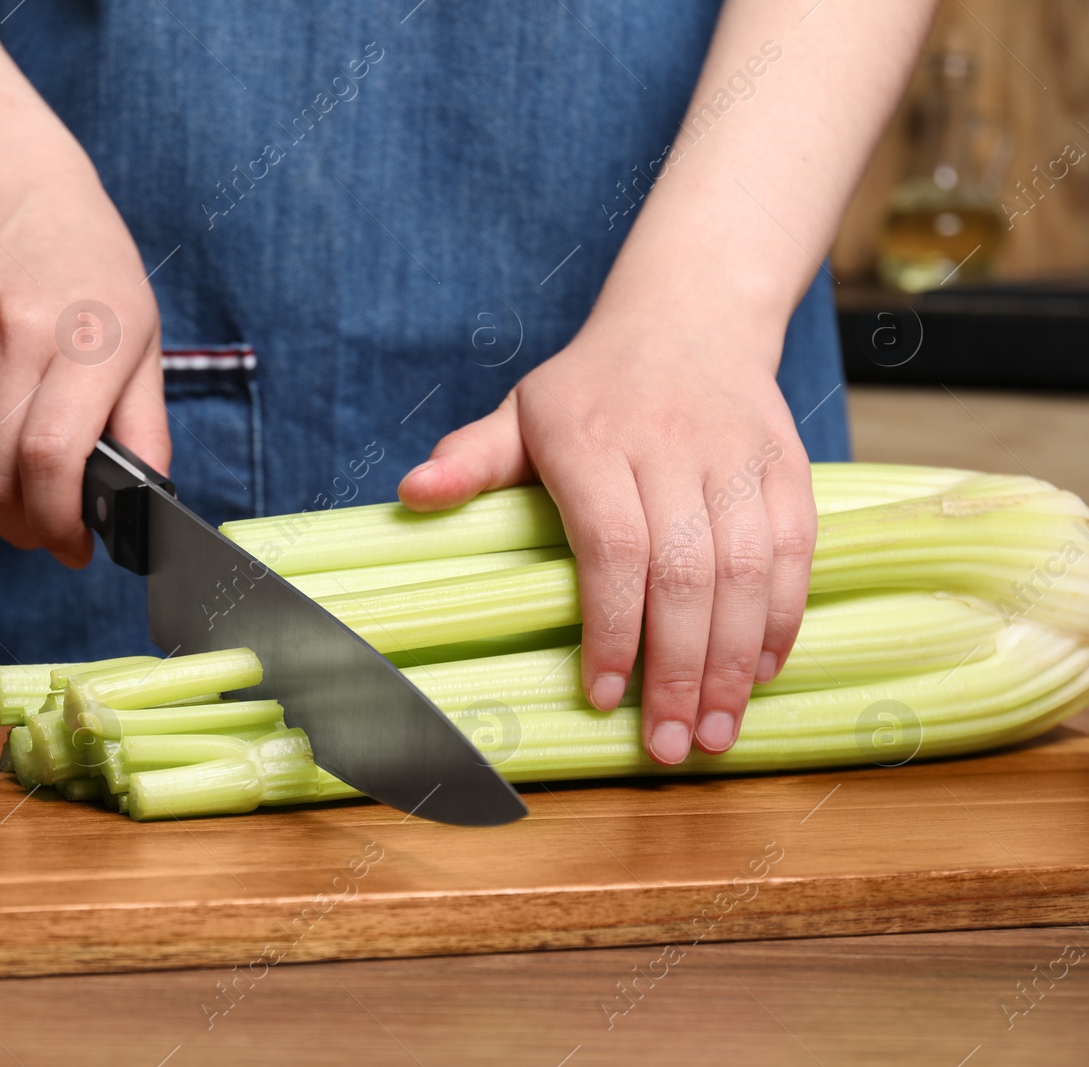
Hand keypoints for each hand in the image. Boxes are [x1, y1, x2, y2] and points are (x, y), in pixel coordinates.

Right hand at [0, 150, 168, 566]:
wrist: (7, 185)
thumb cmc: (88, 264)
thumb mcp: (142, 334)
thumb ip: (144, 425)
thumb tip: (143, 503)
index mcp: (84, 337)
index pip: (52, 458)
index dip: (57, 522)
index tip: (73, 547)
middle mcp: (11, 335)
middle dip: (24, 527)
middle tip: (46, 535)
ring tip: (17, 502)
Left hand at [398, 311, 816, 762]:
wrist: (689, 318)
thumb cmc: (588, 389)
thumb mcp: (519, 413)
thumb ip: (470, 460)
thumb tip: (412, 495)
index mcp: (592, 440)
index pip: (611, 546)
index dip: (612, 627)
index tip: (603, 697)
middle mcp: (670, 446)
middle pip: (684, 572)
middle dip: (678, 670)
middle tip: (668, 748)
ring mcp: (735, 455)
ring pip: (745, 570)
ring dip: (732, 661)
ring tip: (713, 732)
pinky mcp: (786, 465)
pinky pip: (792, 549)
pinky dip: (780, 617)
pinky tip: (758, 672)